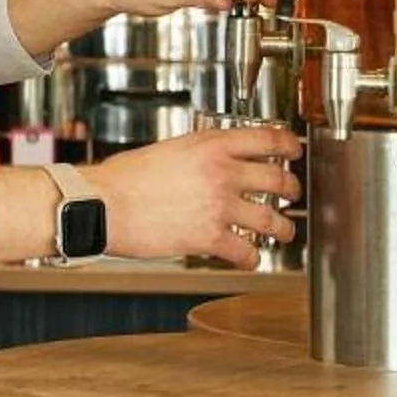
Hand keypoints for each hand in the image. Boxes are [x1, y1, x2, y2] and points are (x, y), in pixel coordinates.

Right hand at [89, 127, 300, 267]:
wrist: (102, 205)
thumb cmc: (122, 179)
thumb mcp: (167, 150)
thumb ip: (198, 155)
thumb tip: (213, 164)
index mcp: (210, 145)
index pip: (267, 138)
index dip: (288, 145)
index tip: (294, 151)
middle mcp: (221, 173)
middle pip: (278, 179)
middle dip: (291, 189)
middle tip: (291, 194)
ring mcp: (219, 206)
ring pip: (271, 219)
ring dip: (282, 228)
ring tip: (282, 232)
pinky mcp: (210, 237)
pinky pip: (246, 251)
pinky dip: (252, 258)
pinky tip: (249, 258)